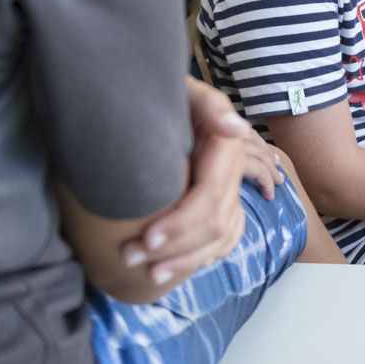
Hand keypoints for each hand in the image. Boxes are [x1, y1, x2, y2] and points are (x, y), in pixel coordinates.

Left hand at [120, 78, 284, 283]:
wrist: (146, 92)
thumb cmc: (155, 92)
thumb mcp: (180, 90)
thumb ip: (207, 103)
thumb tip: (235, 128)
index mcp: (224, 146)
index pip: (210, 197)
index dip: (180, 222)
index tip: (144, 237)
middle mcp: (231, 168)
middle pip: (215, 222)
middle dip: (175, 247)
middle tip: (129, 256)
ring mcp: (230, 185)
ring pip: (222, 236)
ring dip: (187, 260)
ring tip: (149, 274)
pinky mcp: (222, 197)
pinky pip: (227, 236)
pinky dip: (205, 256)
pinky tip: (179, 265)